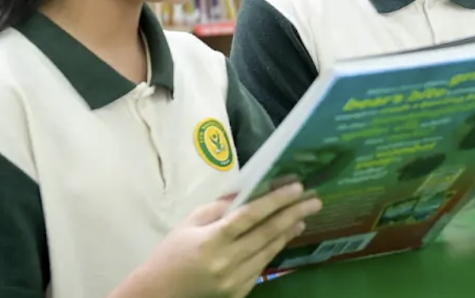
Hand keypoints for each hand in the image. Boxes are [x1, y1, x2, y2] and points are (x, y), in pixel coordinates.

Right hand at [130, 182, 321, 297]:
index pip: (250, 216)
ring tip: (303, 215)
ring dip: (288, 231)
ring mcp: (234, 280)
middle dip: (293, 213)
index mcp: (211, 240)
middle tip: (314, 199)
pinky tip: (285, 235)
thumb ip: (220, 207)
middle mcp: (226, 262)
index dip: (275, 200)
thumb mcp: (190, 221)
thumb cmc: (173, 252)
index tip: (296, 187)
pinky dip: (275, 248)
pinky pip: (262, 266)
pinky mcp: (239, 292)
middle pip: (266, 233)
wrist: (160, 293)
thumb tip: (250, 190)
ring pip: (269, 250)